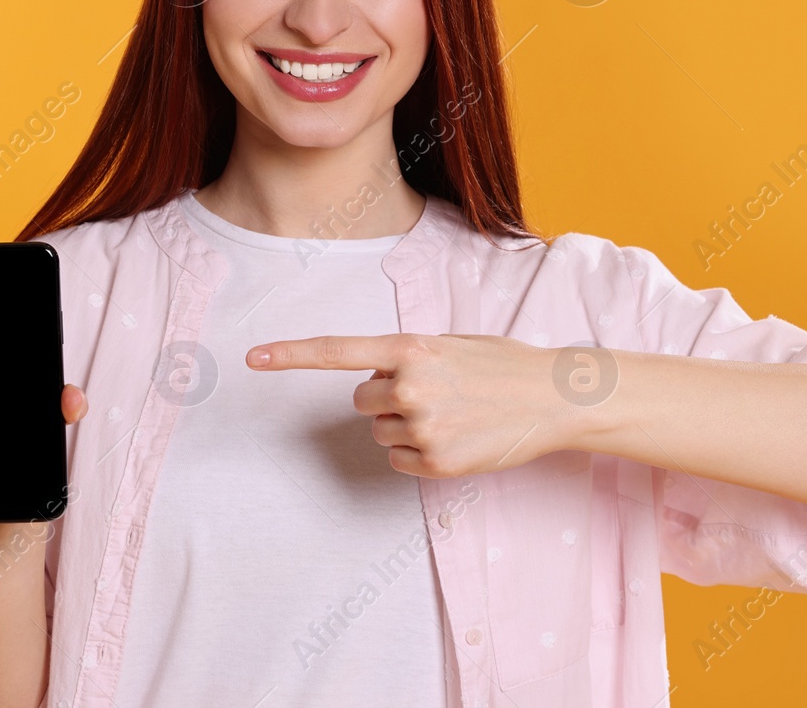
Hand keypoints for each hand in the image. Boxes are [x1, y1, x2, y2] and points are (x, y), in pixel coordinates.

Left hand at [246, 333, 572, 477]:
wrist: (554, 398)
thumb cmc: (503, 365)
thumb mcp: (451, 344)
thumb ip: (407, 356)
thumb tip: (373, 377)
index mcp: (411, 348)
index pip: (338, 351)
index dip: (291, 355)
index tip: (252, 358)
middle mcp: (409, 386)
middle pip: (361, 399)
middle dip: (386, 396)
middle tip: (433, 392)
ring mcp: (422, 427)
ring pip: (380, 431)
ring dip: (405, 424)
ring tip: (452, 414)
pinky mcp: (436, 462)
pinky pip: (400, 459)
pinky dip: (419, 452)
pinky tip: (456, 438)